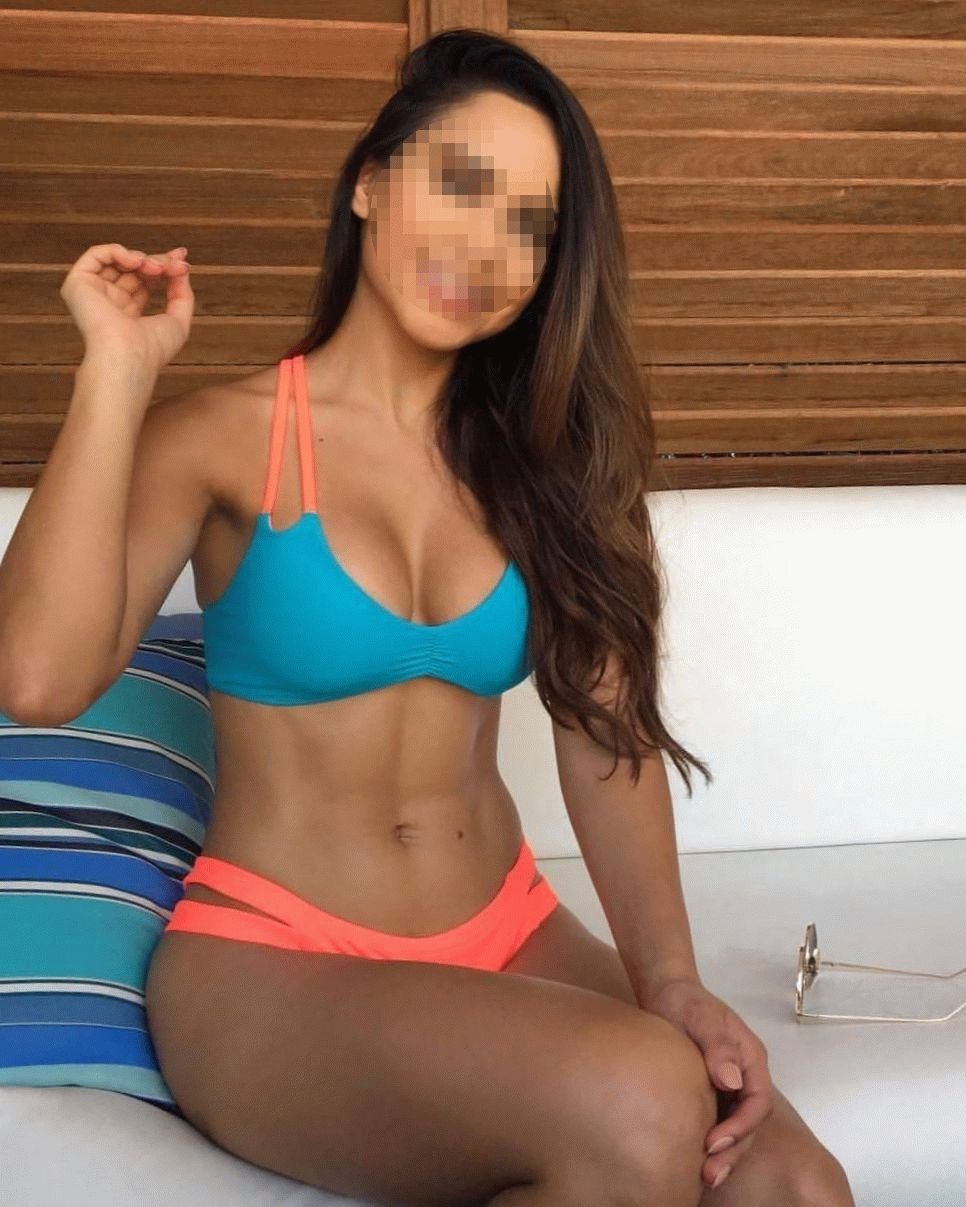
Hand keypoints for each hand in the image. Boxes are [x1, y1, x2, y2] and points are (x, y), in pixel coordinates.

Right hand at [60, 242, 193, 374]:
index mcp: (128, 314)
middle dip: (158, 261)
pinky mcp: (78, 284)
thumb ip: (182, 294)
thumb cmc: (152, 350)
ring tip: (157, 267)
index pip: (144, 281)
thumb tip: (182, 269)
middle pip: (133, 270)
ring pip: (117, 261)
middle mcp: (109, 303)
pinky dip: (118, 251)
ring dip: (142, 258)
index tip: (183, 258)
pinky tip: (137, 261)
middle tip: (175, 263)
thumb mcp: (178, 320)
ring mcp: (93, 293)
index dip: (163, 266)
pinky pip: (95, 255)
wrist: (128, 357)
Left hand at [641, 978, 773, 1190]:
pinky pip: (717, 1123)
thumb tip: (731, 1082)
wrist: (666, 993)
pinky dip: (710, 1144)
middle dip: (733, 1151)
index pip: (758, 1101)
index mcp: (751, 1059)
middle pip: (750, 1123)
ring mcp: (729, 1087)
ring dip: (724, 1155)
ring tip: (704, 1177)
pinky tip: (693, 1160)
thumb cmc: (686, 1001)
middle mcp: (745, 1077)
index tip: (714, 1142)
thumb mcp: (702, 1017)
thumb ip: (718, 1046)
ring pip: (735, 1128)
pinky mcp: (710, 1094)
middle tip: (710, 1173)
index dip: (741, 1126)